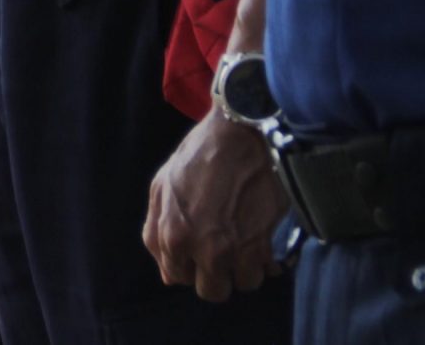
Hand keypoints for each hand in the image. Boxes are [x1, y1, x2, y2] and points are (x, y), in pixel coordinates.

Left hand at [144, 112, 284, 301]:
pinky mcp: (267, 244)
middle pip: (211, 291)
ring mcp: (238, 249)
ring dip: (243, 269)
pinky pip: (266, 274)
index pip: (176, 277)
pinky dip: (266, 263)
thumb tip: (168, 274)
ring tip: (243, 243)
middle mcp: (204, 249)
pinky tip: (261, 241)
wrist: (242, 134)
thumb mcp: (161, 186)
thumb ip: (156, 231)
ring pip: (242, 285)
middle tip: (221, 251)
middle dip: (215, 274)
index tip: (196, 250)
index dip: (187, 264)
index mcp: (173, 234)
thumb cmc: (199, 155)